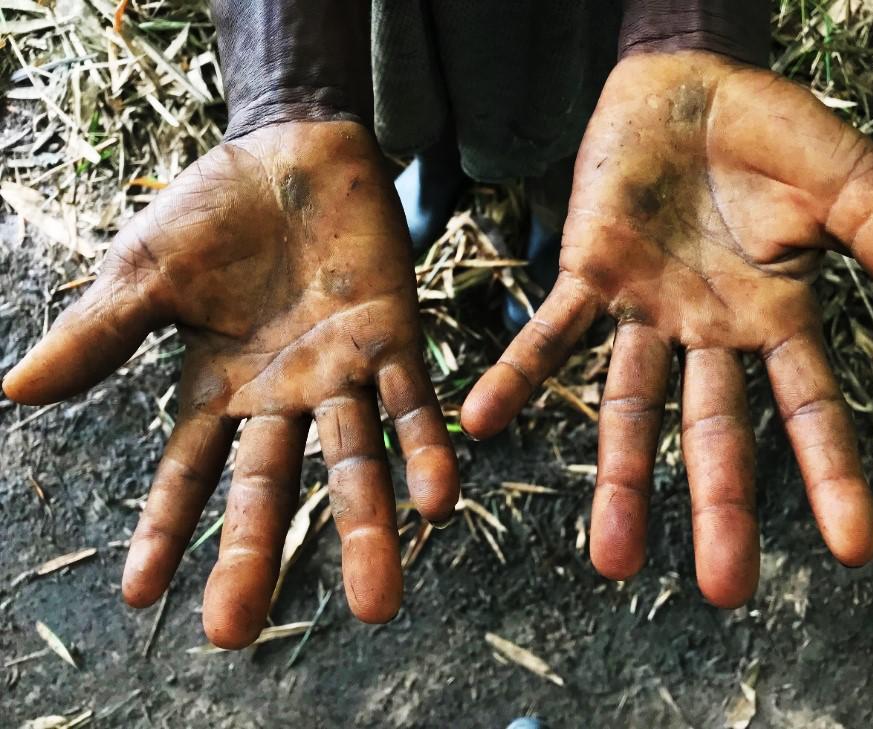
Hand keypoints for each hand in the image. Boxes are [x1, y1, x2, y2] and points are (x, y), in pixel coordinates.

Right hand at [3, 121, 458, 646]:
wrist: (289, 149)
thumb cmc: (213, 211)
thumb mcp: (145, 272)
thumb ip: (99, 334)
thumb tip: (14, 392)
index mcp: (217, 387)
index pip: (186, 473)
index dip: (166, 532)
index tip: (143, 598)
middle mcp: (281, 395)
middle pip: (269, 487)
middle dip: (256, 556)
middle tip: (236, 634)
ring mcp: (340, 372)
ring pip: (353, 461)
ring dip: (366, 529)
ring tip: (375, 605)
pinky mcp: (393, 337)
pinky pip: (411, 404)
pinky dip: (425, 450)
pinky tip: (438, 503)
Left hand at [462, 51, 872, 606]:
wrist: (694, 81)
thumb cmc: (777, 137)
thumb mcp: (851, 190)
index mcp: (777, 319)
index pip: (808, 411)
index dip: (830, 476)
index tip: (853, 550)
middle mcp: (709, 332)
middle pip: (713, 432)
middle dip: (718, 505)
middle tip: (723, 590)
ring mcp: (644, 310)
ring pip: (627, 406)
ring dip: (616, 476)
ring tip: (611, 561)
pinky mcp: (588, 274)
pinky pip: (550, 333)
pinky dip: (519, 373)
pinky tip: (483, 419)